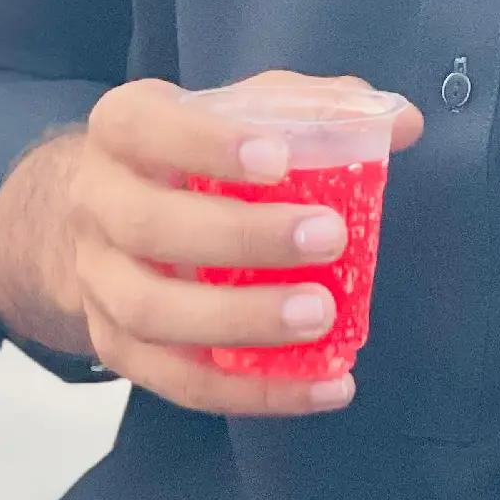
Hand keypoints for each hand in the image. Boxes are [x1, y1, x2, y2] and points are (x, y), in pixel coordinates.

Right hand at [63, 71, 421, 417]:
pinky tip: (324, 387)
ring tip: (321, 316)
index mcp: (121, 130)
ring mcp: (99, 283)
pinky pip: (180, 382)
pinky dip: (254, 391)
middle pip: (149, 226)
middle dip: (241, 237)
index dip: (206, 142)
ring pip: (153, 313)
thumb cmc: (199, 150)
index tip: (279, 158)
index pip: (145, 127)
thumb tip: (403, 121)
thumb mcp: (246, 110)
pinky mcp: (119, 348)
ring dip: (242, 320)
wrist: (112, 214)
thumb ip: (319, 108)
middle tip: (329, 238)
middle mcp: (96, 204)